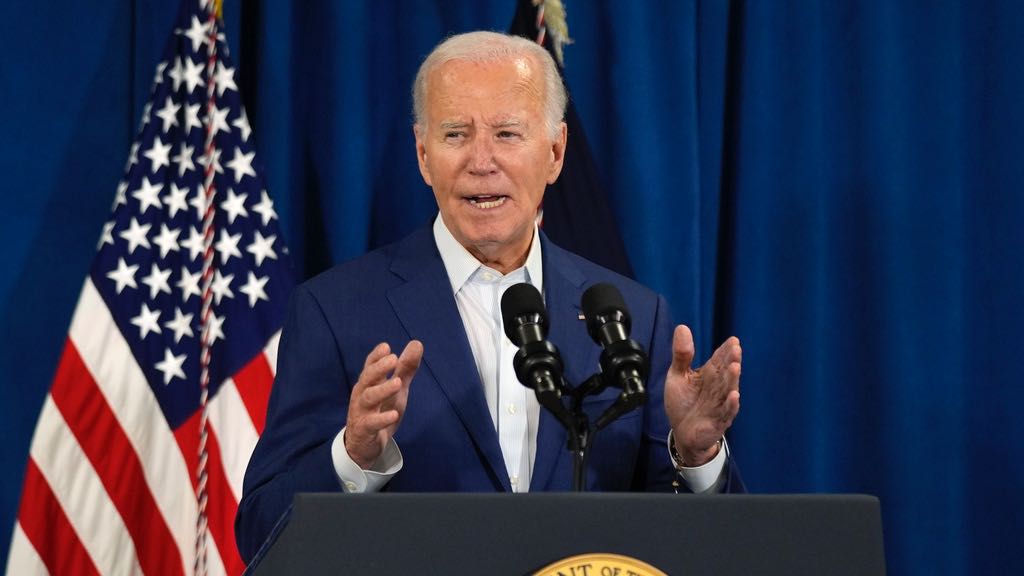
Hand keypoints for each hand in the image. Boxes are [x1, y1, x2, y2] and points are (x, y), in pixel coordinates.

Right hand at [344, 340, 422, 468]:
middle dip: (379, 368)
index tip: (386, 347)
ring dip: (382, 390)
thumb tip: (417, 343)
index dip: (376, 356)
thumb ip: (405, 368)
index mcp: (369, 384)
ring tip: (398, 383)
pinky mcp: (364, 430)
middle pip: (367, 378)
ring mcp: (361, 412)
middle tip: (393, 359)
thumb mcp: (396, 389)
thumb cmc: (380, 411)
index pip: (370, 366)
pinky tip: (394, 414)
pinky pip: (371, 423)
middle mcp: (362, 395)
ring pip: (368, 398)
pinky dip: (382, 419)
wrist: (364, 446)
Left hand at [663, 325, 740, 466]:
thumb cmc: (683, 403)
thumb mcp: (678, 375)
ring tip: (735, 367)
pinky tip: (734, 396)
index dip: (725, 350)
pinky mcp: (717, 421)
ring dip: (732, 380)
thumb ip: (682, 355)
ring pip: (727, 390)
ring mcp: (719, 404)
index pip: (719, 360)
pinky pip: (726, 412)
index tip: (733, 340)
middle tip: (736, 349)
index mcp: (709, 375)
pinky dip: (730, 405)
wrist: (682, 432)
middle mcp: (717, 388)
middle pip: (725, 373)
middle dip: (731, 361)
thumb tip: (682, 327)